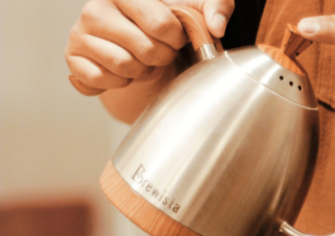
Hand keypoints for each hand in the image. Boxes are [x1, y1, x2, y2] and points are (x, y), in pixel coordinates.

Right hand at [65, 0, 233, 93]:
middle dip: (161, 57)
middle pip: (146, 50)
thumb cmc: (169, 25)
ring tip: (141, 59)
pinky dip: (120, 83)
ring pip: (125, 67)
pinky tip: (122, 70)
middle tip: (158, 50)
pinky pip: (103, 81)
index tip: (174, 35)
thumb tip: (216, 27)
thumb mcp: (197, 9)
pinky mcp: (72, 58)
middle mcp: (95, 7)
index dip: (177, 39)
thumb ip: (217, 7)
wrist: (141, 46)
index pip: (162, 24)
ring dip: (142, 71)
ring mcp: (79, 32)